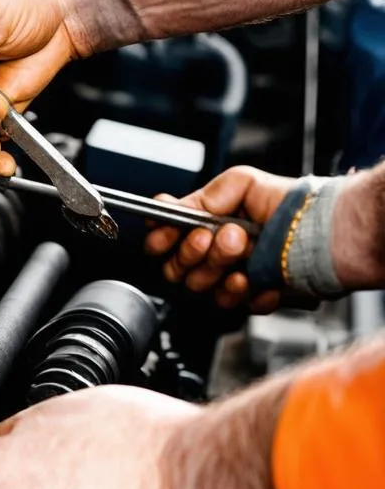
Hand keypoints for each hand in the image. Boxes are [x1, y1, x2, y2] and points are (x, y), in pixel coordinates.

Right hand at [144, 165, 293, 310]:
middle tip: (215, 236)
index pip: (163, 238)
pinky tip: (261, 278)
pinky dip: (247, 290)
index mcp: (205, 226)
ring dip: (219, 267)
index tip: (165, 234)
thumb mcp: (242, 184)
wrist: (330, 232)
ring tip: (246, 250)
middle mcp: (212, 254)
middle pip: (173, 268)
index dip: (158, 239)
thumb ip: (202, 197)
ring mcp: (229, 277)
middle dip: (191, 252)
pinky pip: (234, 305)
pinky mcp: (249, 298)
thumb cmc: (292, 204)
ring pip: (199, 286)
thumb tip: (171, 209)